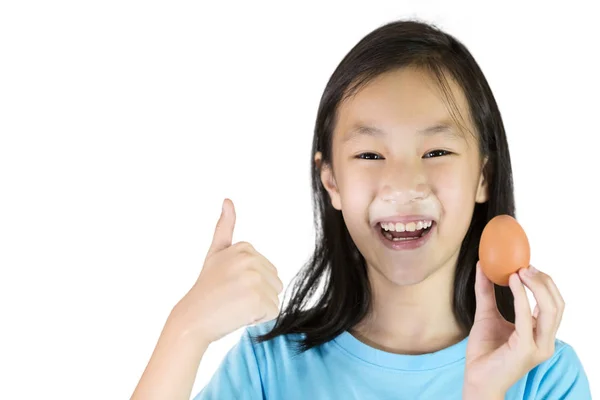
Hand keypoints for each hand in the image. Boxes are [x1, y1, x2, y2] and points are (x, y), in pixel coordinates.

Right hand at [169, 198, 283, 344]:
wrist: (192, 319)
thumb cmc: (206, 288)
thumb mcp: (215, 253)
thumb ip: (225, 227)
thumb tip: (228, 200)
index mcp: (244, 247)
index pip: (268, 270)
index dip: (250, 283)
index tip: (229, 283)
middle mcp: (250, 259)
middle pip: (275, 283)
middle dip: (257, 295)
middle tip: (231, 297)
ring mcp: (254, 278)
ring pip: (275, 297)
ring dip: (258, 307)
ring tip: (234, 305)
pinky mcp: (258, 299)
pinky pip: (273, 312)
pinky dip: (258, 319)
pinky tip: (238, 315)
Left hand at [463, 262, 564, 397]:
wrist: (476, 378)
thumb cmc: (484, 351)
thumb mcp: (486, 315)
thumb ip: (486, 292)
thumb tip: (482, 266)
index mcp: (541, 334)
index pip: (554, 304)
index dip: (545, 283)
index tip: (527, 266)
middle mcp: (545, 341)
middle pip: (557, 305)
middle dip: (544, 282)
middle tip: (526, 266)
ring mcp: (538, 346)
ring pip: (551, 310)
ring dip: (537, 286)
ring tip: (519, 270)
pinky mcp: (526, 349)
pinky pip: (527, 317)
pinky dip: (522, 296)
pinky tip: (511, 281)